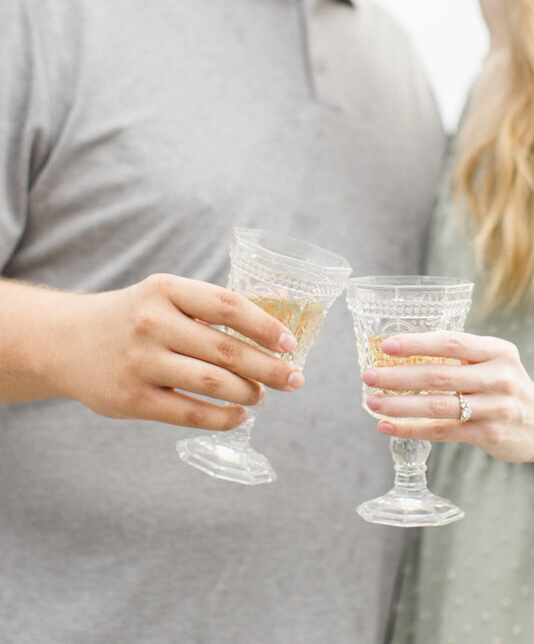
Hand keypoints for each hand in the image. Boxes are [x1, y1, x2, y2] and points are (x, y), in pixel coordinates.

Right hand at [46, 274, 304, 429]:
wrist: (65, 341)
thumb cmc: (132, 316)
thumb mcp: (165, 294)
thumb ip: (212, 303)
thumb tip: (280, 305)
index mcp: (165, 289)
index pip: (228, 306)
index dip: (265, 326)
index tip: (290, 342)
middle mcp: (153, 323)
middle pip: (227, 350)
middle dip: (269, 368)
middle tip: (294, 379)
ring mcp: (141, 362)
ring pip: (213, 383)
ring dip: (248, 393)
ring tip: (262, 395)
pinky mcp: (132, 398)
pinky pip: (189, 413)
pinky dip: (222, 417)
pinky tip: (238, 415)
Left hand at [362, 331, 533, 462]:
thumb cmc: (507, 385)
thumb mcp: (495, 360)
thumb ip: (460, 354)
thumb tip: (404, 350)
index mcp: (497, 351)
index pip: (450, 342)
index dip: (416, 343)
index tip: (386, 346)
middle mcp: (498, 377)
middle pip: (439, 375)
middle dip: (398, 376)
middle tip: (368, 376)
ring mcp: (496, 408)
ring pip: (438, 406)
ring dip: (400, 405)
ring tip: (372, 403)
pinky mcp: (490, 435)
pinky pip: (443, 431)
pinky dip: (412, 429)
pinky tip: (388, 427)